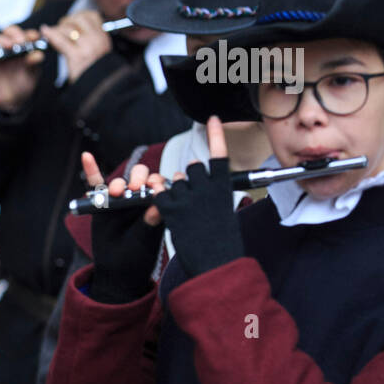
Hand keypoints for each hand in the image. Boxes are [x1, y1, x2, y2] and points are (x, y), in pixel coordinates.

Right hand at [0, 26, 42, 112]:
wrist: (9, 100)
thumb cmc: (22, 84)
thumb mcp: (31, 75)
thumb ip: (33, 64)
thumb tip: (38, 54)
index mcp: (23, 47)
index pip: (26, 35)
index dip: (30, 34)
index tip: (34, 37)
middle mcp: (9, 46)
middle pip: (9, 33)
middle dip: (15, 35)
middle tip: (20, 42)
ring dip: (1, 40)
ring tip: (7, 46)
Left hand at [40, 9, 112, 82]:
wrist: (99, 90)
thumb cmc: (94, 73)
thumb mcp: (97, 51)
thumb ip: (89, 38)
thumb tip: (72, 27)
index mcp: (104, 37)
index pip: (91, 15)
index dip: (78, 16)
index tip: (71, 22)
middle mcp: (98, 39)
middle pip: (79, 18)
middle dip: (66, 21)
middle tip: (60, 28)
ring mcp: (88, 47)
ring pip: (68, 28)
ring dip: (57, 30)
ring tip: (52, 35)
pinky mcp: (77, 56)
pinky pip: (60, 40)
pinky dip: (50, 34)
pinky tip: (45, 32)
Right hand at [82, 150, 167, 303]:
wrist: (117, 272)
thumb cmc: (136, 258)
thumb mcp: (145, 241)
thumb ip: (150, 222)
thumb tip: (158, 205)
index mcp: (156, 206)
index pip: (159, 186)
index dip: (158, 183)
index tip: (154, 189)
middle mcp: (139, 199)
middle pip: (141, 177)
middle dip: (139, 178)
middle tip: (134, 188)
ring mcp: (120, 200)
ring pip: (121, 181)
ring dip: (119, 182)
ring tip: (117, 192)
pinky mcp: (102, 203)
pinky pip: (96, 184)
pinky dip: (92, 170)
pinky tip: (87, 157)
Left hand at [152, 116, 243, 278]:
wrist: (215, 264)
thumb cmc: (222, 243)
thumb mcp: (223, 212)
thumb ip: (210, 193)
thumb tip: (196, 182)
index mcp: (224, 188)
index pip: (219, 155)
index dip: (215, 136)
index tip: (212, 119)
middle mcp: (206, 187)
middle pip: (192, 168)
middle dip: (188, 179)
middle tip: (192, 198)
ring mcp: (187, 196)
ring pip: (174, 182)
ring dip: (174, 192)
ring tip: (185, 214)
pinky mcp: (170, 208)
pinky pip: (160, 195)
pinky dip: (161, 202)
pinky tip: (170, 214)